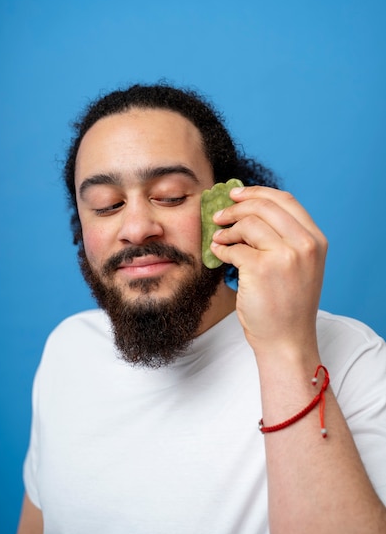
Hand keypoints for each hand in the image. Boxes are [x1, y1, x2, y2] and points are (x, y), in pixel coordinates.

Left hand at [211, 186, 327, 357]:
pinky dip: (221, 249)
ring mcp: (285, 256)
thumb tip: (248, 208)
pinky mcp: (262, 269)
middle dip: (235, 207)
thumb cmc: (288, 304)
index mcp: (315, 240)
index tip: (236, 194)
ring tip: (219, 239)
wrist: (287, 341)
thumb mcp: (299, 265)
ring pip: (247, 224)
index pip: (285, 199)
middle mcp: (305, 244)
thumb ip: (284, 237)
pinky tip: (219, 255)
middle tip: (219, 215)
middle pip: (263, 207)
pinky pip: (233, 248)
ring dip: (226, 230)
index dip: (256, 192)